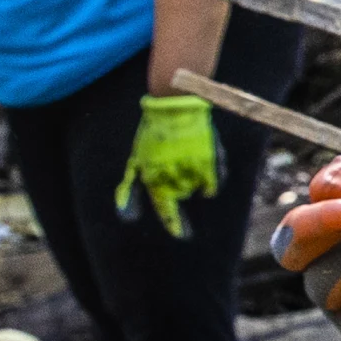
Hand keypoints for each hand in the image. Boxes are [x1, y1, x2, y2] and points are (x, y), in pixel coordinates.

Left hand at [115, 95, 223, 238]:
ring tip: (188, 162)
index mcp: (153, 176)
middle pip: (181, 197)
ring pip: (196, 191)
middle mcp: (173, 176)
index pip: (165, 208)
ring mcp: (192, 168)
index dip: (174, 223)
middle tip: (177, 167)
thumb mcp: (136, 162)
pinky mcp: (210, 161)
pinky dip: (209, 183)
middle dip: (179, 188)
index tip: (181, 235)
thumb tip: (127, 219)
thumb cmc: (152, 135)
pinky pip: (213, 185)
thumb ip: (130, 191)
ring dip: (193, 182)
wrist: (174, 105)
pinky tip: (205, 172)